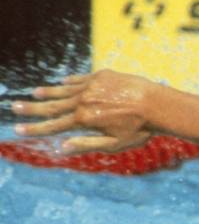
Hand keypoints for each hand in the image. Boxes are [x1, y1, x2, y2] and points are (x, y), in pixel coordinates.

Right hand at [13, 70, 160, 153]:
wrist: (159, 104)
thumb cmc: (139, 129)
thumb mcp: (113, 144)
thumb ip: (85, 145)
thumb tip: (61, 148)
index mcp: (84, 119)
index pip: (53, 126)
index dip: (35, 129)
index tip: (18, 129)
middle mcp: (84, 100)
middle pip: (53, 106)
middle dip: (33, 108)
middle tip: (15, 107)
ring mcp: (92, 86)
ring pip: (65, 90)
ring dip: (48, 93)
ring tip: (33, 93)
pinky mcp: (103, 76)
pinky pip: (81, 79)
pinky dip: (70, 82)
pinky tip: (62, 84)